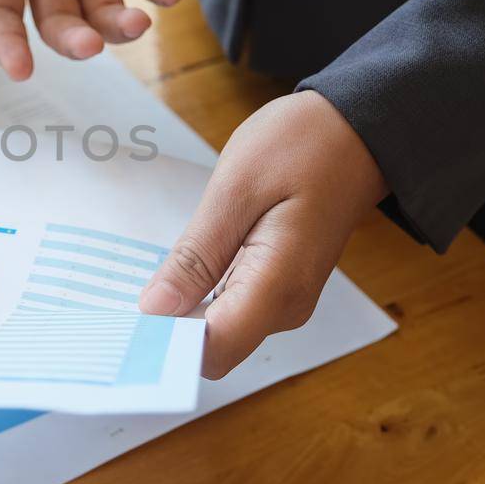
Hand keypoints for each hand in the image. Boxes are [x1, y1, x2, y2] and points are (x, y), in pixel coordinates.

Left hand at [138, 92, 388, 378]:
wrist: (357, 132)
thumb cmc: (302, 147)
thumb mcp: (236, 189)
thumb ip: (197, 256)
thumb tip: (155, 310)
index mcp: (277, 286)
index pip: (213, 351)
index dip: (166, 346)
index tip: (127, 325)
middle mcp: (285, 308)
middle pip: (214, 347)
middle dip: (169, 328)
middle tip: (130, 288)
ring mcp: (286, 301)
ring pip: (221, 331)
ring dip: (184, 310)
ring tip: (157, 270)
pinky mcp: (280, 288)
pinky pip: (232, 309)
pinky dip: (203, 296)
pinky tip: (187, 265)